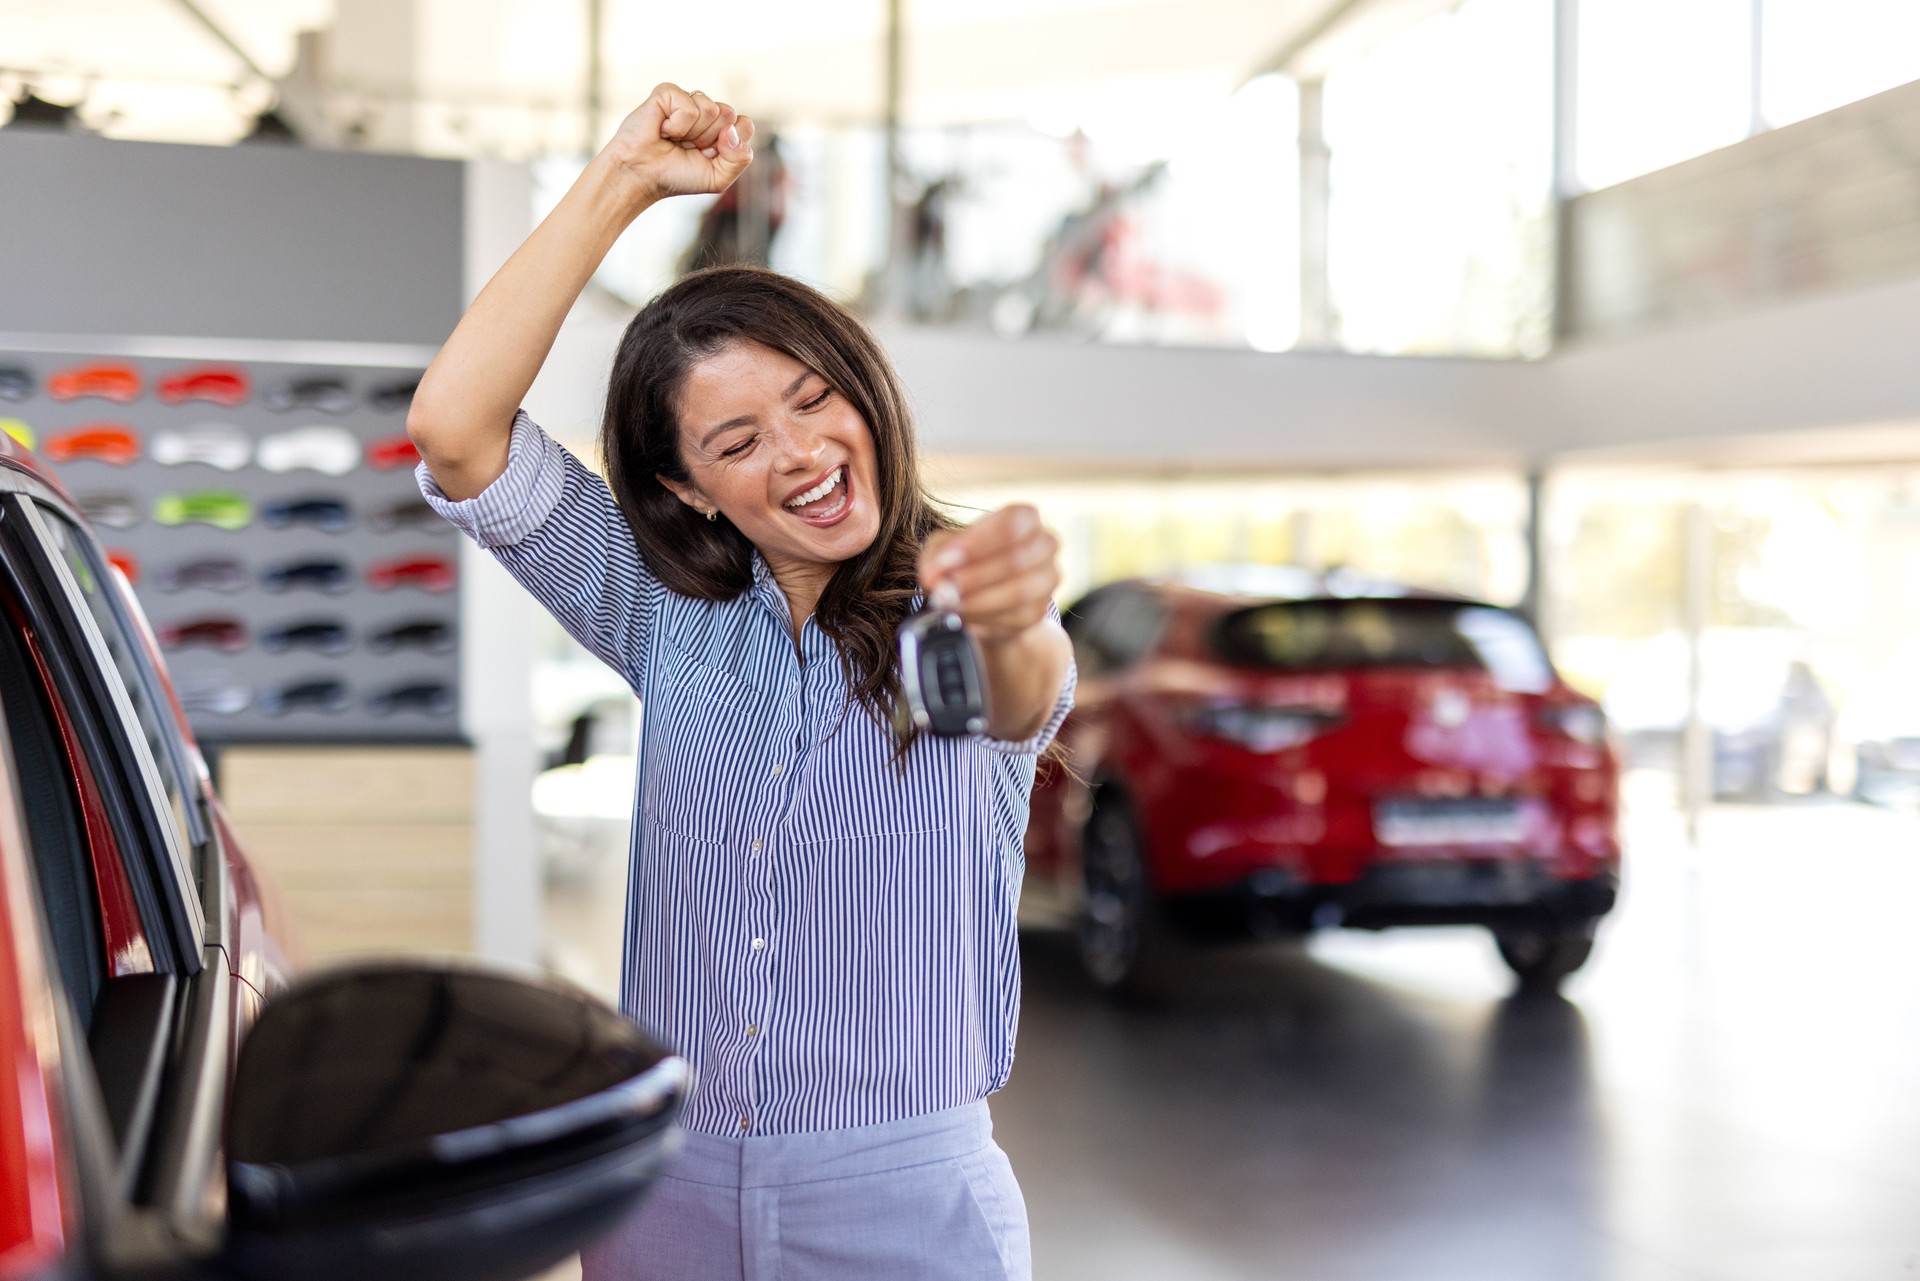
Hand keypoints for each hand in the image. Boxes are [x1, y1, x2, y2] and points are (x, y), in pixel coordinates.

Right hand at [602, 83, 754, 205]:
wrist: (641, 176)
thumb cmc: (676, 176)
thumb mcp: (718, 178)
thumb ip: (740, 159)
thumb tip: (733, 130)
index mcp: (720, 128)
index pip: (745, 124)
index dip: (729, 145)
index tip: (706, 156)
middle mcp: (705, 110)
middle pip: (729, 115)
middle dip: (710, 140)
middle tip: (687, 148)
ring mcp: (686, 99)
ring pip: (711, 109)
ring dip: (692, 134)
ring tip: (673, 139)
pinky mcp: (667, 93)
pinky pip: (689, 106)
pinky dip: (677, 125)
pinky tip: (662, 129)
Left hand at [918, 505, 1062, 643]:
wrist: (986, 592)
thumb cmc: (966, 559)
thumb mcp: (945, 547)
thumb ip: (937, 555)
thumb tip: (935, 576)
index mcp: (1026, 517)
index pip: (1010, 526)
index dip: (976, 545)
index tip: (946, 562)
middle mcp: (1045, 544)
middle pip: (1016, 560)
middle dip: (975, 578)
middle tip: (944, 590)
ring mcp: (1048, 578)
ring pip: (1019, 592)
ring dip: (978, 601)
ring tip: (950, 604)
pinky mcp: (1040, 609)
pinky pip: (1016, 617)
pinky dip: (985, 618)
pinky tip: (965, 615)